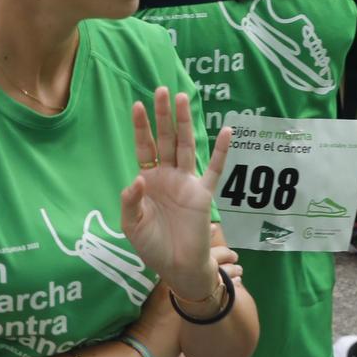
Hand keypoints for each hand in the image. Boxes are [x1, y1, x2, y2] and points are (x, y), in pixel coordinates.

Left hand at [119, 88, 231, 300]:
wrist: (177, 267)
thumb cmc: (152, 246)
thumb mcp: (131, 224)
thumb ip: (130, 201)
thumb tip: (137, 178)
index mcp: (148, 180)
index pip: (144, 147)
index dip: (141, 127)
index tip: (137, 104)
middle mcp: (168, 175)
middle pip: (166, 138)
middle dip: (163, 115)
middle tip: (161, 89)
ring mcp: (187, 182)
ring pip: (187, 146)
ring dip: (185, 123)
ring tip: (182, 98)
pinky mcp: (204, 194)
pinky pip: (215, 169)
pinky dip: (221, 151)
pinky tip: (226, 131)